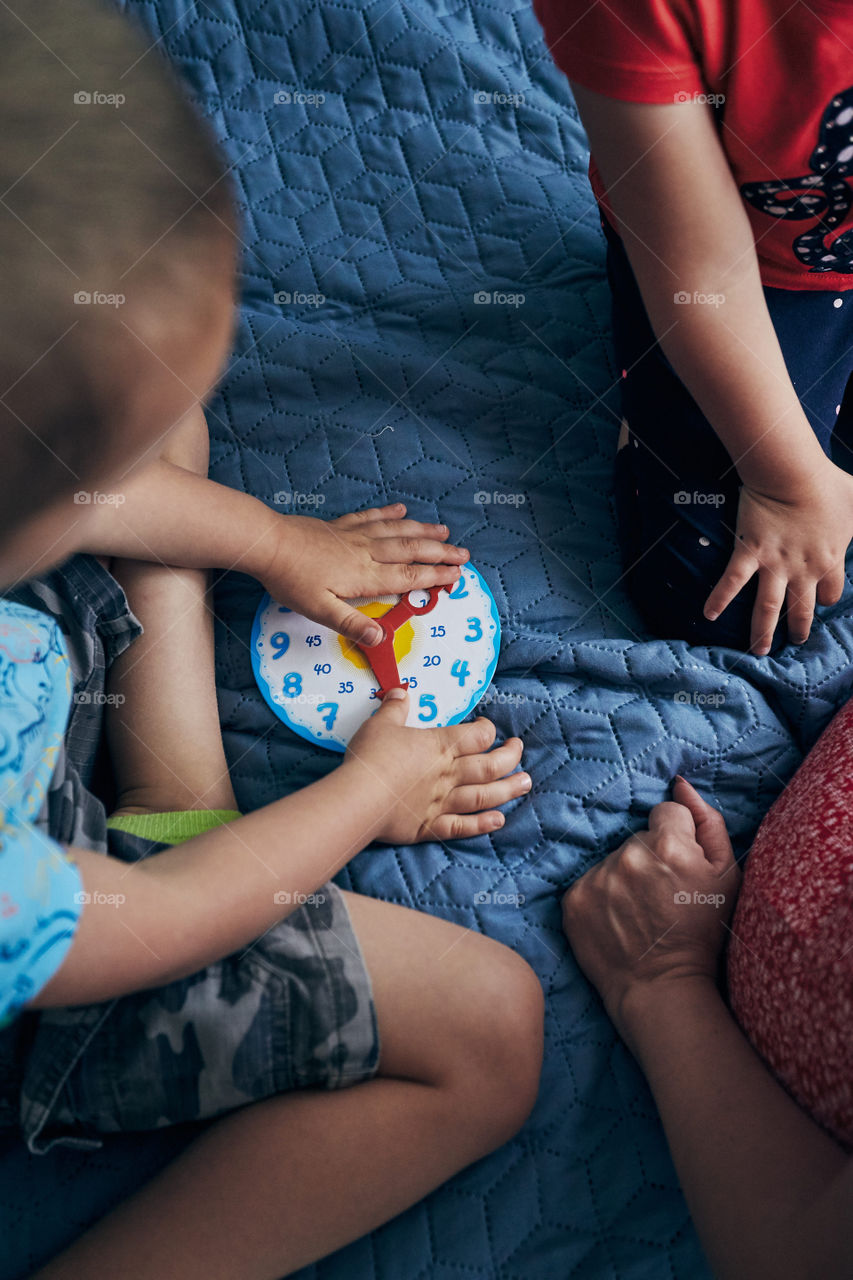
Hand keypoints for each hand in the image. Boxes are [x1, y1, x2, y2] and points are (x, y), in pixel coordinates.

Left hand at [260, 503, 468, 645]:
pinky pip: (373, 516)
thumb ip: (352, 623)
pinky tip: (401, 509)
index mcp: (365, 576)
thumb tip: (381, 639)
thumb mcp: (320, 610)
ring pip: (398, 530)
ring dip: (424, 531)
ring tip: (444, 530)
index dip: (436, 576)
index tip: (458, 575)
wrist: (268, 543)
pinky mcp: (341, 525)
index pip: (409, 577)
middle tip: (464, 554)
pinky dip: (390, 513)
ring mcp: (355, 535)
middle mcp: (367, 552)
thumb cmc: (292, 580)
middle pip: (412, 550)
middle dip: (441, 552)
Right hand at [344, 687, 529, 843]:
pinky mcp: (431, 826)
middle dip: (510, 757)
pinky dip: (482, 825)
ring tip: (525, 783)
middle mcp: (449, 774)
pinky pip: (463, 826)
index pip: (478, 736)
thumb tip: (400, 692)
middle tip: (520, 750)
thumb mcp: (380, 724)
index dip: (488, 730)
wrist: (359, 797)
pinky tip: (498, 822)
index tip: (490, 728)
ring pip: (485, 795)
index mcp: (440, 746)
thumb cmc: (371, 757)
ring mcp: (443, 802)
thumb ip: (394, 708)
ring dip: (508, 790)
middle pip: (490, 765)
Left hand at [562, 776, 740, 1037]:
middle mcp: (629, 855)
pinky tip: (617, 918)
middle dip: (650, 857)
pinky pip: (590, 880)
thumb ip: (709, 823)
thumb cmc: (702, 933)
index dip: (677, 839)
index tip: (679, 867)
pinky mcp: (573, 899)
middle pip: (638, 837)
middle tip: (662, 895)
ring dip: (625, 876)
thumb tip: (681, 784)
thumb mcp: (726, 877)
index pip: (667, 813)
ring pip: (613, 859)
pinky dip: (601, 894)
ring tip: (639, 910)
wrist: (662, 987)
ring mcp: (597, 877)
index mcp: (669, 845)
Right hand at [703, 463, 852, 653]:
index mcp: (830, 560)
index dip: (826, 598)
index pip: (830, 592)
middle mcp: (804, 571)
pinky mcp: (750, 553)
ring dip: (763, 631)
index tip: (820, 601)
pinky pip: (732, 582)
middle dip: (798, 628)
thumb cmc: (829, 485)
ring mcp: (775, 565)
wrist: (794, 475)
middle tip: (793, 641)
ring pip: (769, 607)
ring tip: (759, 650)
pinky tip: (708, 615)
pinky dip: (719, 599)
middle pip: (802, 608)